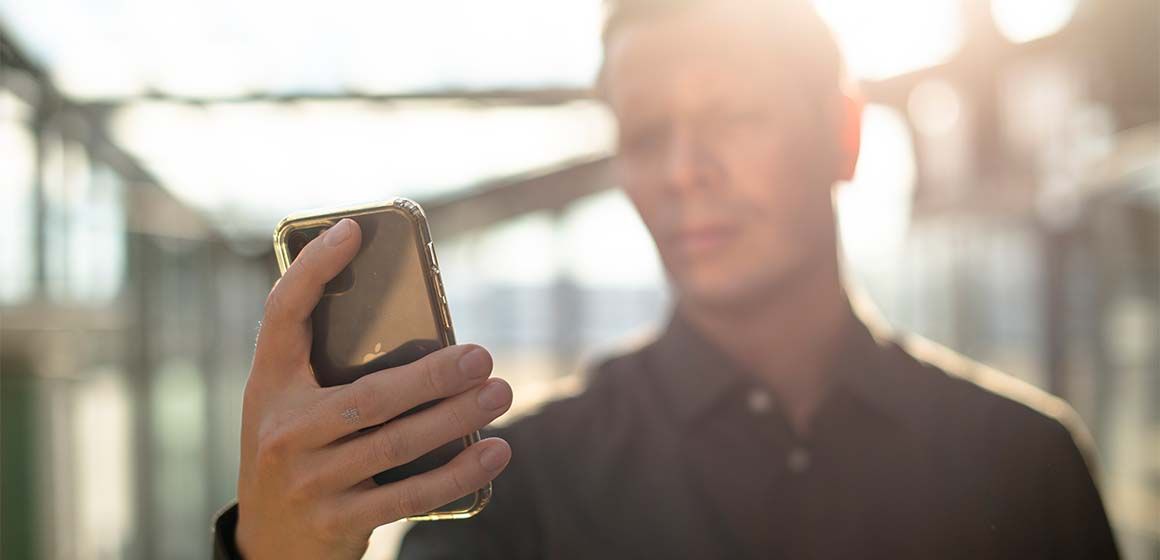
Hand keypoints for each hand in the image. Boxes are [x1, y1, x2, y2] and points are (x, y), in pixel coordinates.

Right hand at [235, 218, 512, 558]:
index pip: (282, 315)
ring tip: (500, 392)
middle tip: (482, 356)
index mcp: (269, 386)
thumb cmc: (298, 454)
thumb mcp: (294, 408)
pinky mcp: (338, 520)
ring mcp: (309, 480)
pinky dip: (458, 472)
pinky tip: (495, 452)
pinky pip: (409, 494)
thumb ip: (333, 370)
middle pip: (370, 395)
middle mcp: (283, 430)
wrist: (268, 548)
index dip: (315, 269)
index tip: (354, 230)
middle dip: (434, 375)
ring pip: (397, 443)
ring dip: (458, 417)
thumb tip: (426, 334)